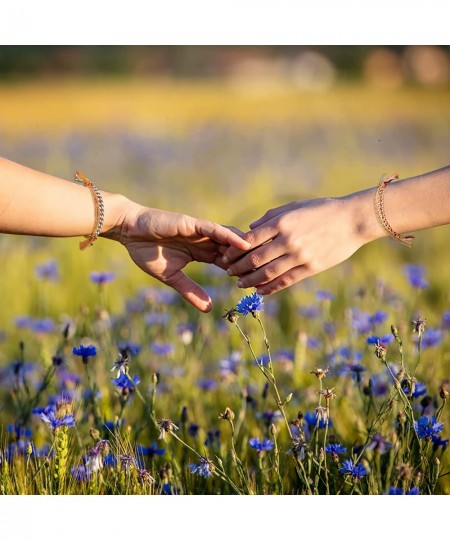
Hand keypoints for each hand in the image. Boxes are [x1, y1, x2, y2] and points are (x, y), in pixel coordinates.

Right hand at [111, 203, 249, 311]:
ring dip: (245, 250)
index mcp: (202, 252)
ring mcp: (201, 231)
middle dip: (249, 262)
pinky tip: (245, 245)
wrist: (129, 232)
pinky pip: (216, 229)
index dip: (241, 272)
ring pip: (230, 239)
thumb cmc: (147, 252)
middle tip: (266, 275)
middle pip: (234, 250)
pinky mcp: (193, 224)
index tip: (255, 285)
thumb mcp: (171, 277)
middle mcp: (206, 240)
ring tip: (262, 260)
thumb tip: (208, 309)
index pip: (228, 262)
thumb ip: (190, 291)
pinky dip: (231, 237)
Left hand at [222, 195, 374, 293]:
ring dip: (251, 281)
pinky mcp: (311, 268)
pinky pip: (286, 281)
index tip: (225, 256)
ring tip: (240, 284)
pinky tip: (261, 291)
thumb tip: (250, 230)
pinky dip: (271, 287)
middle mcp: (288, 240)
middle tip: (229, 272)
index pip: (249, 240)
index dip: (234, 250)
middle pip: (255, 259)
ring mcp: (300, 256)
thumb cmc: (321, 210)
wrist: (352, 220)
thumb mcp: (294, 207)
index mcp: (282, 222)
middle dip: (238, 267)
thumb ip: (270, 218)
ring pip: (268, 273)